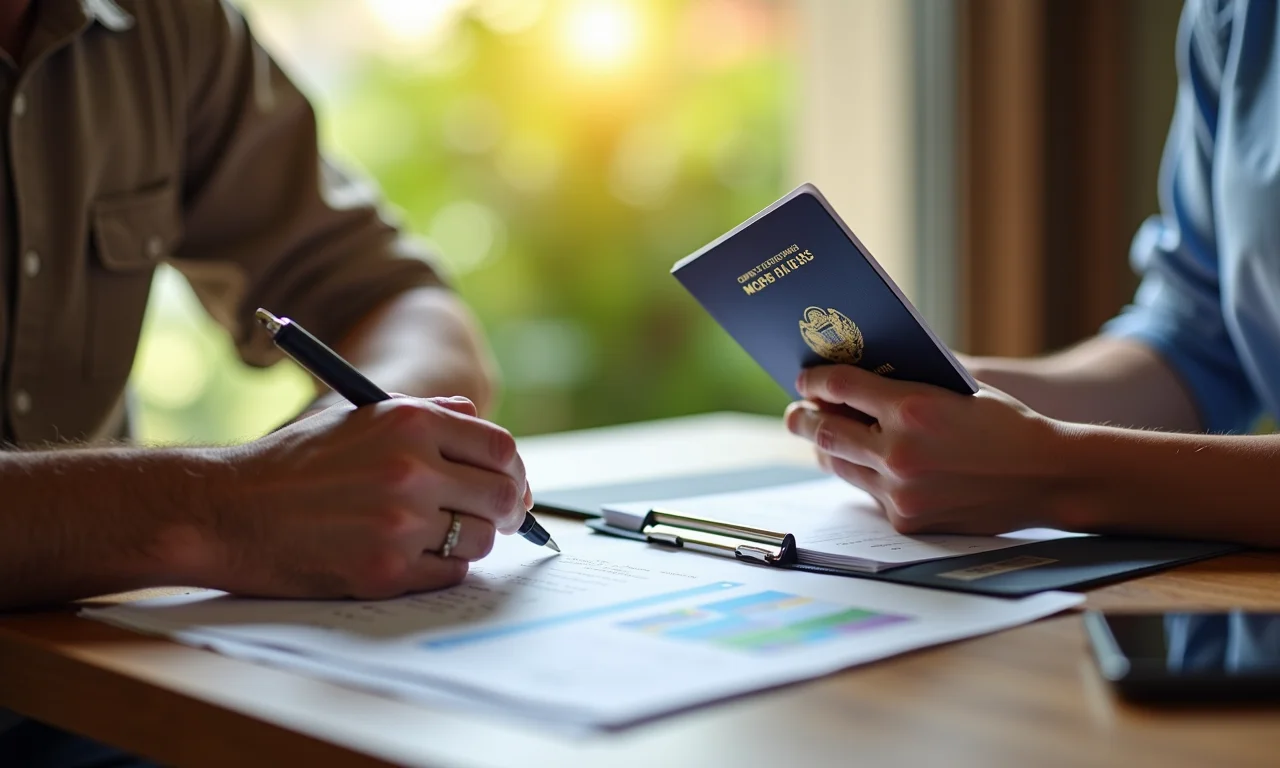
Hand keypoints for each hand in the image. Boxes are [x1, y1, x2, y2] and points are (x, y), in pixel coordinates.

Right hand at [201, 396, 532, 598]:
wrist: (227, 510)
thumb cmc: (295, 464)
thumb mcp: (361, 416)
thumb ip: (429, 415)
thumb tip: (484, 431)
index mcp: (410, 422)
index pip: (500, 448)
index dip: (512, 470)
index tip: (509, 484)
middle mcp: (411, 469)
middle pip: (501, 496)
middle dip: (506, 510)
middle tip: (495, 518)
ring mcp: (400, 523)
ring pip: (480, 539)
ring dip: (470, 541)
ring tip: (437, 534)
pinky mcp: (385, 571)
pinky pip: (449, 574)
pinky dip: (441, 568)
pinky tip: (412, 555)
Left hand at [784, 366, 1073, 534]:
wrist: (1047, 475)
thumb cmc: (1003, 422)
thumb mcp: (955, 389)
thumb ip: (904, 388)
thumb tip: (850, 385)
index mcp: (912, 408)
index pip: (840, 388)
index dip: (815, 381)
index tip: (805, 379)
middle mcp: (899, 452)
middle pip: (826, 431)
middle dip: (803, 419)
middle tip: (794, 413)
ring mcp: (900, 491)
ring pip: (840, 466)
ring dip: (825, 448)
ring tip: (819, 436)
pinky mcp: (906, 520)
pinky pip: (869, 494)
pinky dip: (864, 476)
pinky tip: (863, 464)